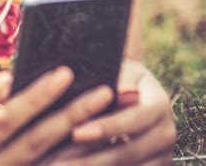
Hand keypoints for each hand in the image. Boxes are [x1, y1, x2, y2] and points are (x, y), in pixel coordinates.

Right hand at [0, 66, 113, 164]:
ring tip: (114, 114)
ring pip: (55, 164)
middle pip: (40, 141)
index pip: (10, 117)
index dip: (37, 96)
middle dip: (74, 114)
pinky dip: (82, 159)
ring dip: (88, 140)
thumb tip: (9, 80)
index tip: (66, 71)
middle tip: (105, 90)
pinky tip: (108, 142)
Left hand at [46, 59, 175, 164]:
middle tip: (58, 162)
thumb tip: (120, 94)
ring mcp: (163, 156)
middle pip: (129, 152)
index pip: (133, 119)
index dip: (105, 127)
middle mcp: (166, 133)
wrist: (134, 91)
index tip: (75, 132)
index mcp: (159, 104)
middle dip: (92, 158)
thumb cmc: (118, 75)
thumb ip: (120, 80)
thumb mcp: (120, 69)